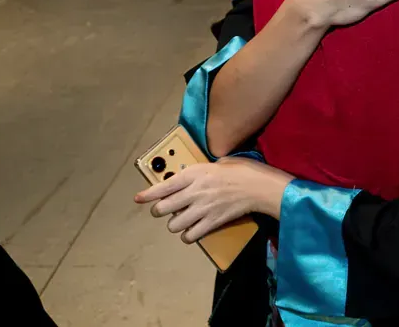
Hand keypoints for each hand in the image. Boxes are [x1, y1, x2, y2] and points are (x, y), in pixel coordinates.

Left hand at [134, 157, 294, 241]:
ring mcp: (202, 208)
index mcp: (195, 174)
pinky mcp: (212, 222)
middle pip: (162, 209)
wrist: (260, 187)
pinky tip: (192, 230)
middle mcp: (195, 192)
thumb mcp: (218, 163)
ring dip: (175, 224)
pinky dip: (188, 235)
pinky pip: (190, 235)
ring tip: (182, 219)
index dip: (147, 194)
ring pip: (173, 225)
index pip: (163, 186)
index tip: (138, 198)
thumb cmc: (242, 170)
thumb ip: (200, 172)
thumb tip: (189, 178)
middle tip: (165, 209)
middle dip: (160, 211)